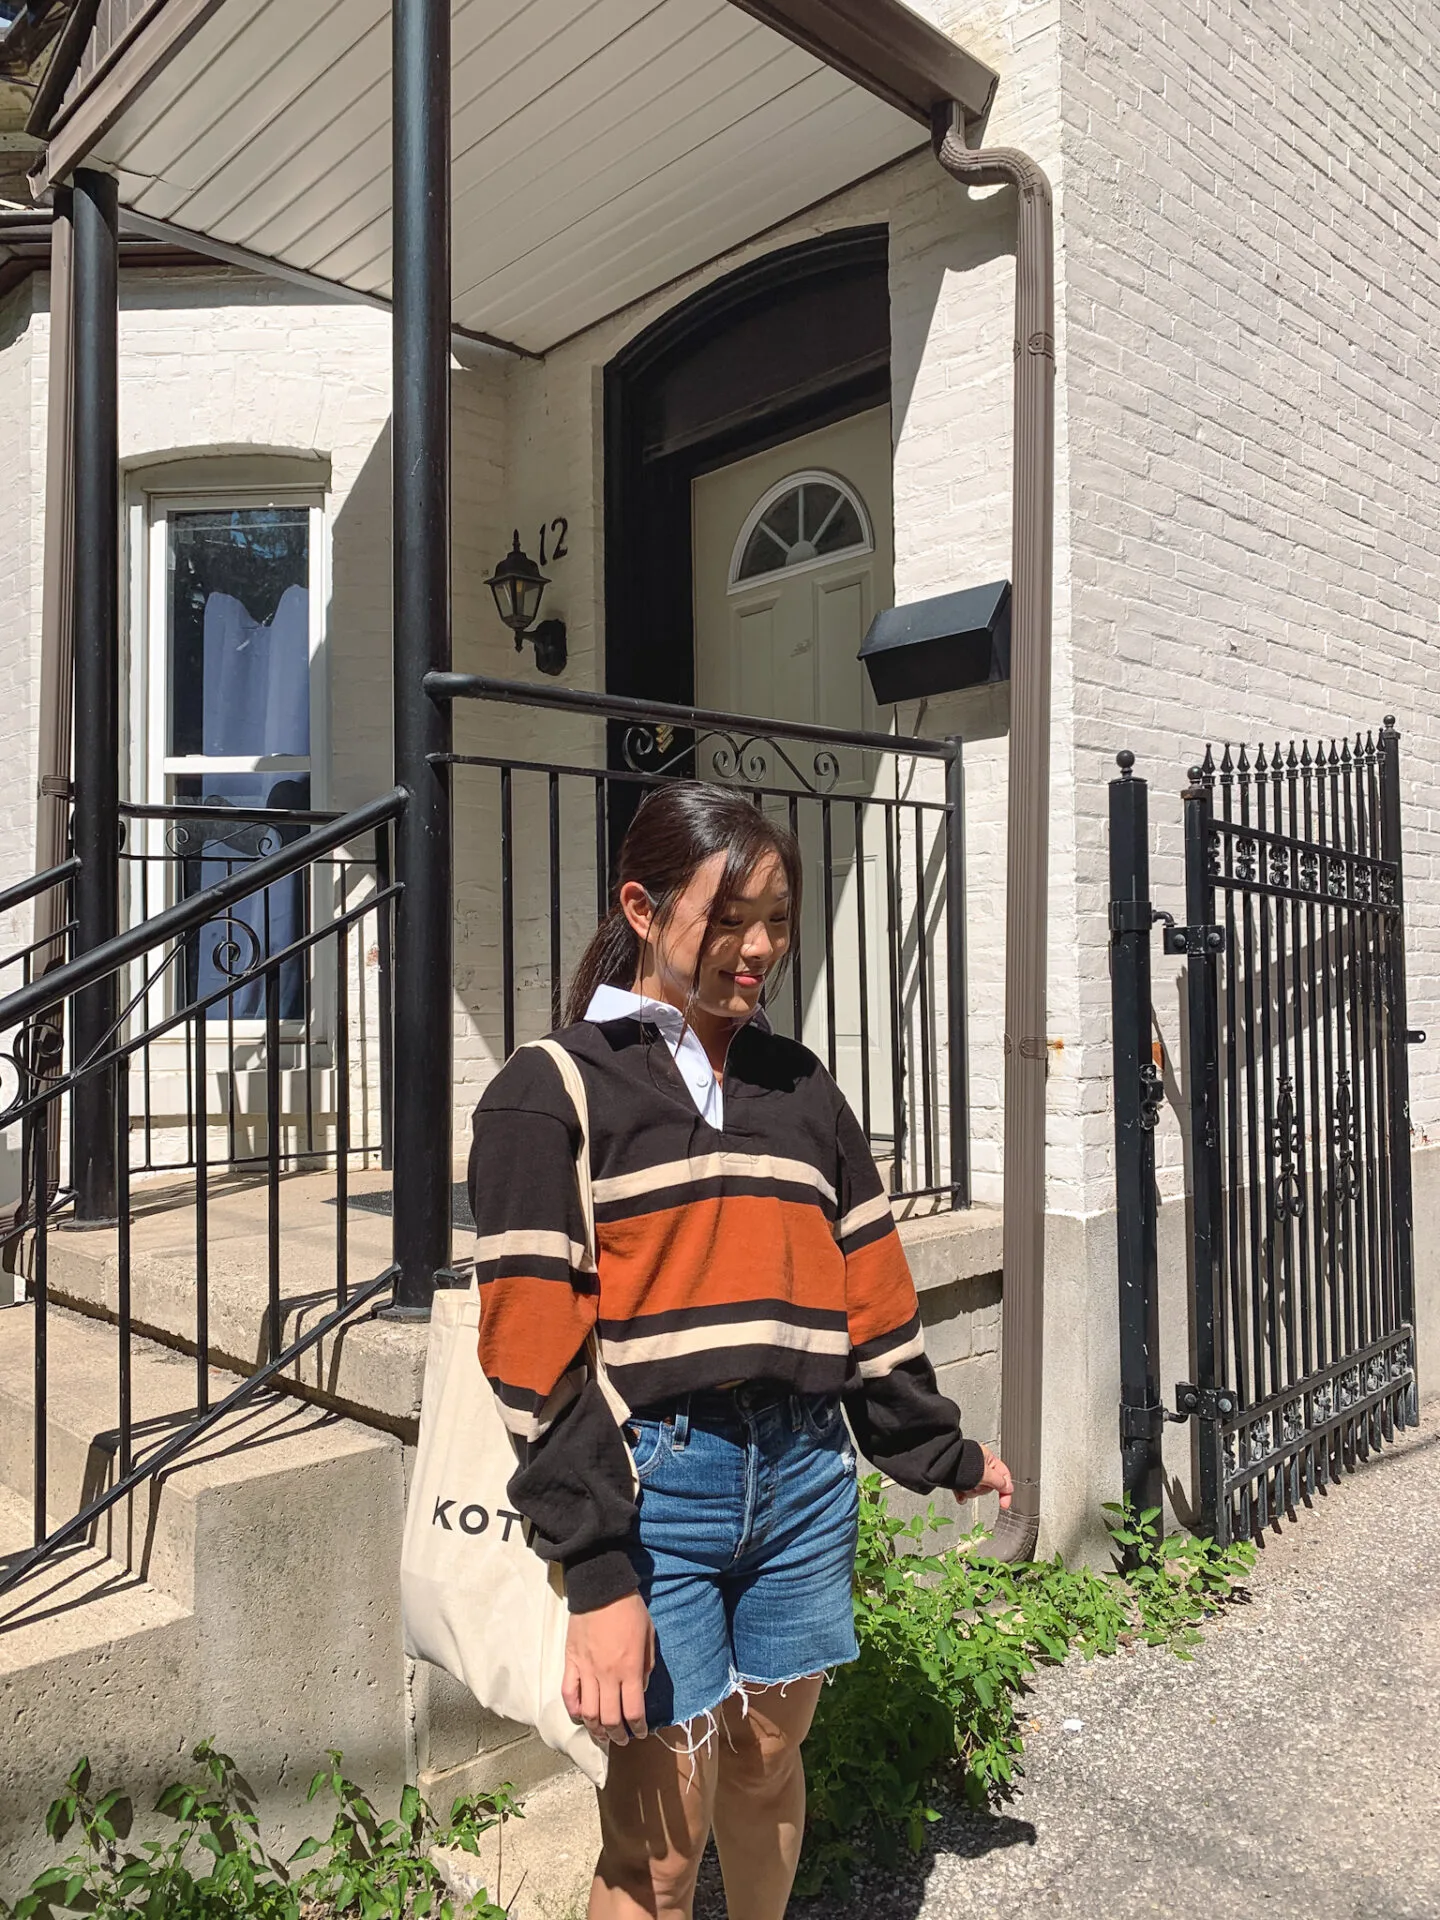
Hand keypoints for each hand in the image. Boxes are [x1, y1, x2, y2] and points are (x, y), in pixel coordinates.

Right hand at [562, 1593, 654, 1745]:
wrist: (600, 1587)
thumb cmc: (629, 1609)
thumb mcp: (649, 1636)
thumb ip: (646, 1666)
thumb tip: (640, 1689)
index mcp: (629, 1669)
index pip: (633, 1711)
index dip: (638, 1728)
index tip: (640, 1733)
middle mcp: (607, 1675)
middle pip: (609, 1718)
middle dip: (617, 1735)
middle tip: (622, 1740)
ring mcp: (586, 1670)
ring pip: (588, 1712)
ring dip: (595, 1729)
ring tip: (602, 1735)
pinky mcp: (570, 1662)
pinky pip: (568, 1693)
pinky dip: (573, 1710)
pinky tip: (581, 1716)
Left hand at [955, 1444, 1013, 1511]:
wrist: (939, 1462)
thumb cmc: (960, 1461)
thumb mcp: (984, 1472)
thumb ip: (998, 1481)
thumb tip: (1008, 1488)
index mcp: (988, 1458)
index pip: (1003, 1476)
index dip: (1005, 1491)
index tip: (1004, 1504)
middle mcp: (979, 1465)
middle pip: (989, 1486)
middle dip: (981, 1489)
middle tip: (975, 1485)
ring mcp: (968, 1473)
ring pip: (976, 1490)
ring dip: (970, 1491)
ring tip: (963, 1485)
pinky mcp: (958, 1479)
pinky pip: (964, 1492)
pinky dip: (962, 1494)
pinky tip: (959, 1495)